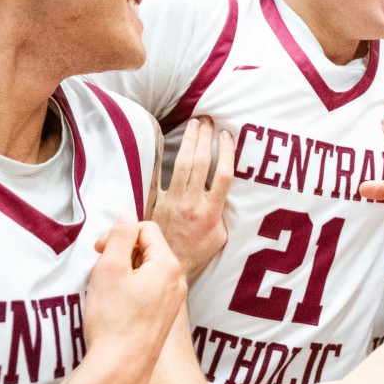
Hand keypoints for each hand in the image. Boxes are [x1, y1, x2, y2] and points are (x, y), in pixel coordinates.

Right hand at [84, 217, 186, 383]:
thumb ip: (119, 236)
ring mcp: (172, 302)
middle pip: (148, 250)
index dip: (118, 234)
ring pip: (146, 271)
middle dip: (120, 254)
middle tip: (99, 271)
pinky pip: (147, 291)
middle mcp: (177, 282)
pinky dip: (129, 290)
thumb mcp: (110, 268)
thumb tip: (127, 216)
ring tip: (104, 290)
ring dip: (123, 273)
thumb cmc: (113, 319)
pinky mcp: (162, 318)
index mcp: (168, 265)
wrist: (120, 368)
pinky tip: (113, 306)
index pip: (145, 229)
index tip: (98, 251)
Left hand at [153, 117, 233, 281]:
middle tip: (208, 120)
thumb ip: (223, 213)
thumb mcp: (220, 236)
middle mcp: (192, 202)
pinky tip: (165, 141)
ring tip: (194, 124)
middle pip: (201, 162)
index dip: (226, 152)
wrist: (170, 264)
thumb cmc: (198, 252)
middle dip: (206, 138)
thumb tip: (225, 194)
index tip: (227, 135)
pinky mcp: (156, 201)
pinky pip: (157, 176)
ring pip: (183, 164)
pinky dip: (160, 158)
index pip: (223, 174)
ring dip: (189, 141)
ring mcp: (173, 200)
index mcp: (211, 210)